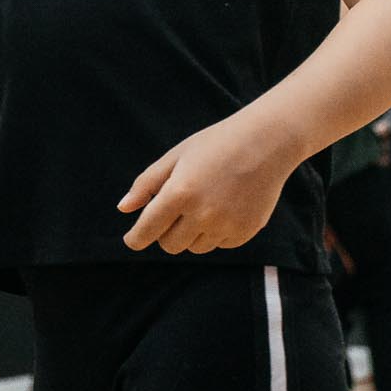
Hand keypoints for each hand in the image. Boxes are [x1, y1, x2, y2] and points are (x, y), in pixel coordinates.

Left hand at [118, 115, 295, 254]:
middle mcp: (201, 214)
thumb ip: (147, 184)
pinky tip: (225, 206)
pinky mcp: (244, 232)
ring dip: (191, 233)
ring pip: (194, 248)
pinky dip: (215, 233)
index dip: (135, 238)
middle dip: (165, 233)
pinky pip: (219, 244)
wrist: (267, 142)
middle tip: (175, 210)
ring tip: (204, 203)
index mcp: (179, 193)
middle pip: (170, 245)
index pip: (147, 231)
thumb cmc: (215, 144)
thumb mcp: (176, 156)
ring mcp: (225, 225)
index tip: (132, 239)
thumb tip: (123, 209)